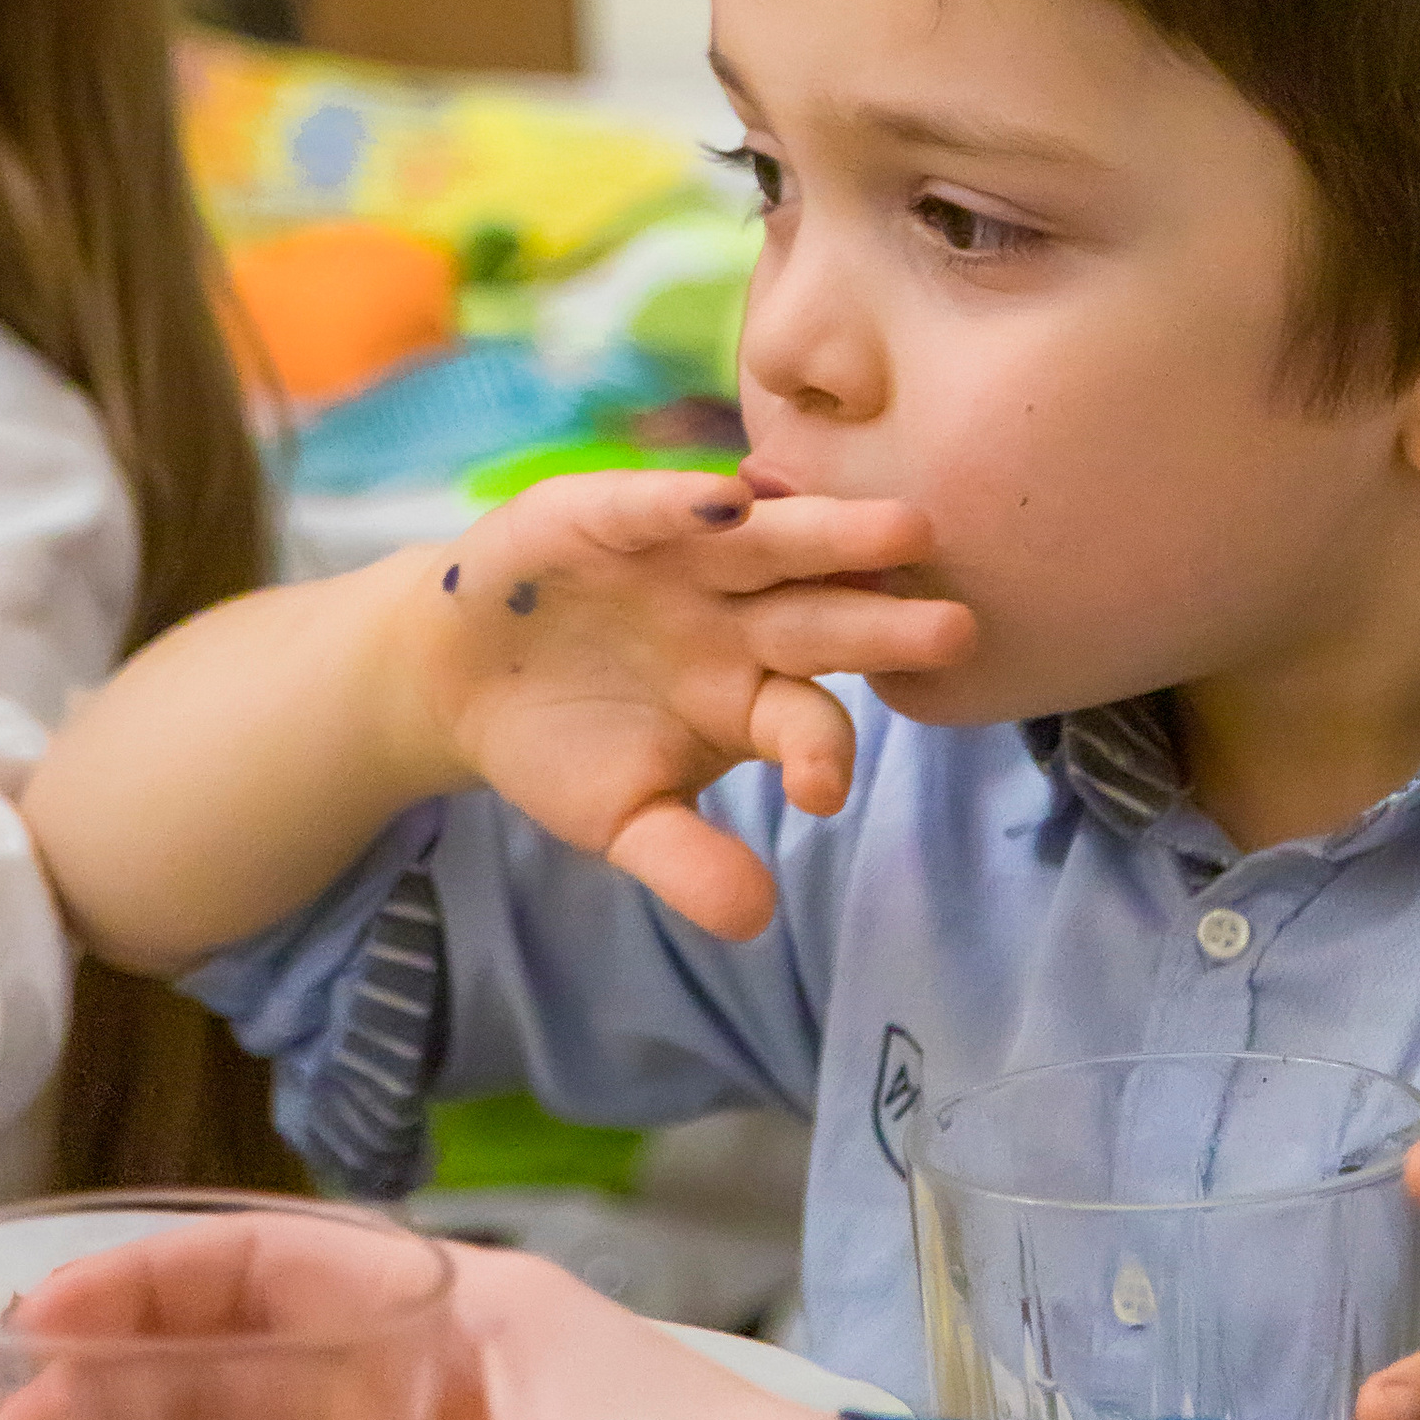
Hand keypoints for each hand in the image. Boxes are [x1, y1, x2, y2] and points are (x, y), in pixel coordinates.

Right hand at [414, 469, 971, 937]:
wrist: (460, 676)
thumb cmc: (561, 746)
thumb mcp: (622, 820)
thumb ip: (688, 863)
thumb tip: (756, 921)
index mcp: (753, 696)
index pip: (809, 721)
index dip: (823, 751)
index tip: (823, 791)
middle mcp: (740, 619)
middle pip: (822, 620)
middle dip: (886, 626)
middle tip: (958, 630)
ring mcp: (685, 559)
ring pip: (770, 546)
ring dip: (831, 536)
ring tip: (901, 533)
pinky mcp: (611, 515)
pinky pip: (655, 508)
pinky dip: (689, 502)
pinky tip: (733, 498)